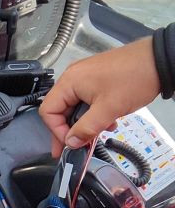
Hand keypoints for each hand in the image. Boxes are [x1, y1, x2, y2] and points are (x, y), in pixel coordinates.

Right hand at [39, 36, 158, 155]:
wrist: (159, 60)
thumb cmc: (133, 79)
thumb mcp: (108, 109)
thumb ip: (86, 129)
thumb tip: (71, 143)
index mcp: (69, 82)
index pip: (48, 111)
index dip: (56, 131)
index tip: (70, 144)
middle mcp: (73, 77)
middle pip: (60, 109)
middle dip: (70, 130)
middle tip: (76, 147)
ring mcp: (85, 76)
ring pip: (75, 106)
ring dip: (84, 123)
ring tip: (99, 133)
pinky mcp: (97, 78)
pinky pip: (87, 99)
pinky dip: (94, 113)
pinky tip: (108, 120)